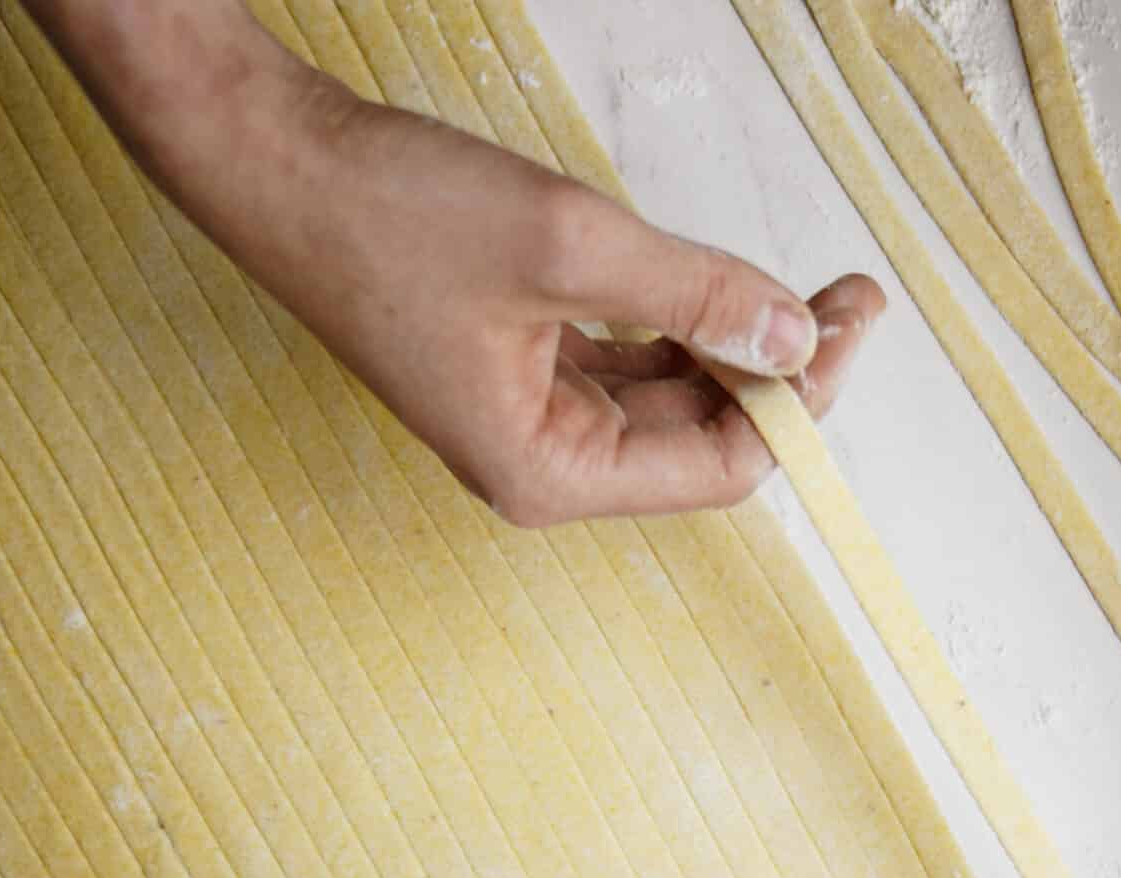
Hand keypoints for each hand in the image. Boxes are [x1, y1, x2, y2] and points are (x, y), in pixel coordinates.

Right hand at [75, 4, 882, 523]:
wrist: (273, 164)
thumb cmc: (388, 213)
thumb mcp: (567, 244)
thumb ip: (693, 294)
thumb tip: (794, 335)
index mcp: (549, 471)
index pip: (721, 466)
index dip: (797, 400)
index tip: (847, 321)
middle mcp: (543, 464)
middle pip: (704, 442)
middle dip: (779, 372)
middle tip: (848, 296)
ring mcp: (530, 416)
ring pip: (672, 400)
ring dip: (736, 346)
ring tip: (802, 286)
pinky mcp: (520, 365)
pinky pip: (630, 362)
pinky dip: (681, 328)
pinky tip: (717, 284)